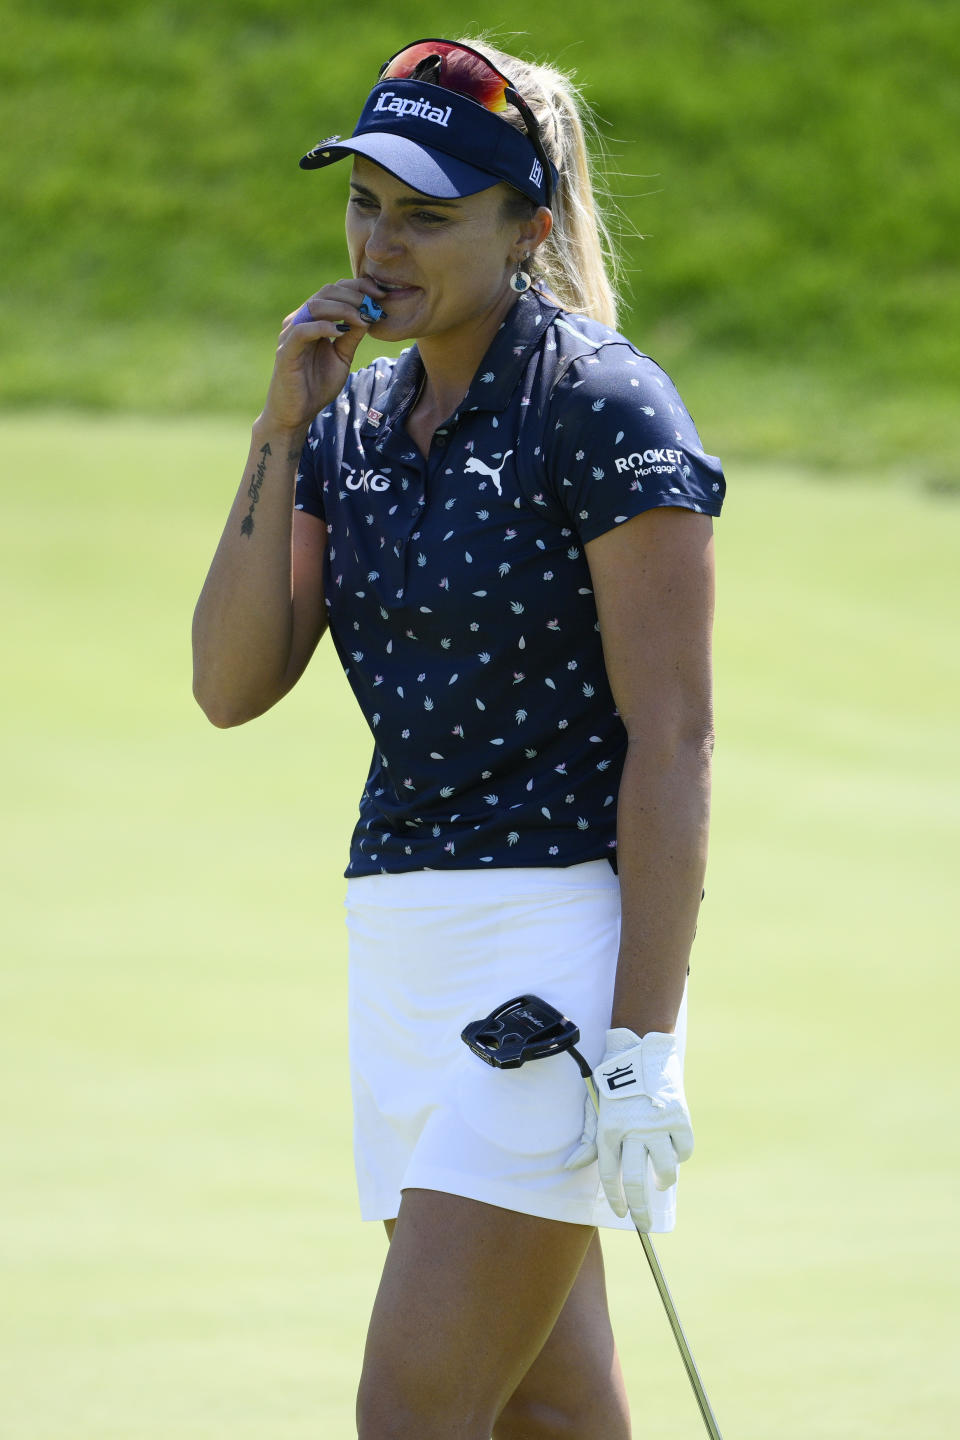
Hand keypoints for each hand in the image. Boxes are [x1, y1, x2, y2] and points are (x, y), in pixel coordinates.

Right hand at [259, 278, 386, 433]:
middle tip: (375, 307)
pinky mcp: (286, 351)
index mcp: (313, 319)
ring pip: (315, 305)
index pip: (334, 291)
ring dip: (343, 309)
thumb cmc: (317, 385)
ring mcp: (291, 334)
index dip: (358, 288)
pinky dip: (323, 327)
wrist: (296, 413)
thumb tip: (370, 315)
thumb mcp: (342, 356)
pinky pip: (302, 330)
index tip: (382, 295)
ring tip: (362, 320)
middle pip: (327, 292)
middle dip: (355, 296)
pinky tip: (340, 332)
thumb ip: (352, 336)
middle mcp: (300, 320)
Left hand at [564, 1027, 692, 1230]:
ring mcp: (658, 1125)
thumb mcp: (596, 1109)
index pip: (609, 1174)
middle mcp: (633, 1130)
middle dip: (640, 1209)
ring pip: (664, 1169)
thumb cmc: (614, 1084)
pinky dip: (680, 1155)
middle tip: (644, 1225)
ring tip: (660, 1182)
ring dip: (663, 1181)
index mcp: (609, 1129)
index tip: (620, 1212)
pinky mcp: (679, 1118)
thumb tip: (570, 1166)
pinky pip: (683, 1150)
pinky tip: (673, 1153)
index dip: (615, 1198)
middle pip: (635, 1181)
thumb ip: (588, 1141)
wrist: (641, 1051)